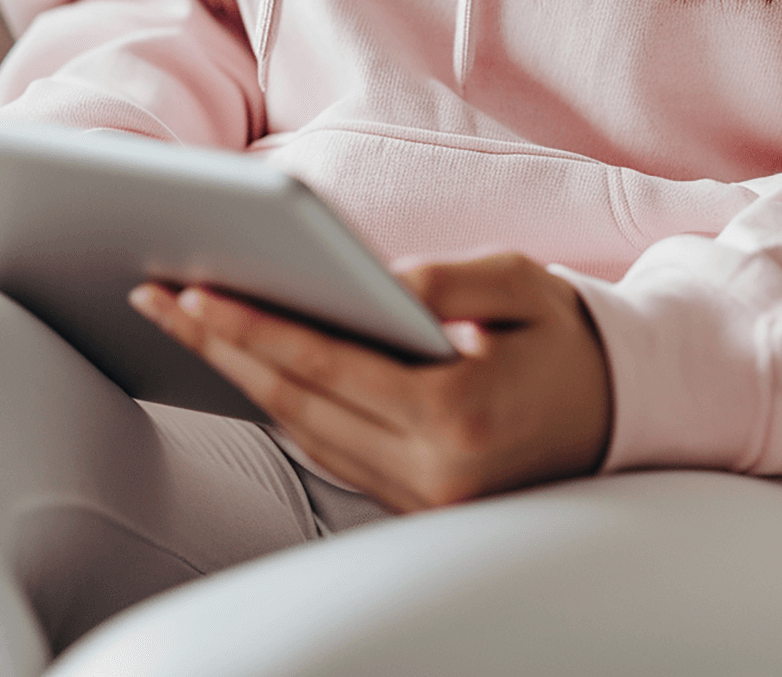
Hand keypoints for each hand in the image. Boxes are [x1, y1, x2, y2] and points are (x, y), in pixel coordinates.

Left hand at [129, 253, 612, 511]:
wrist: (619, 408)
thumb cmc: (566, 335)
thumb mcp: (521, 283)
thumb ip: (444, 282)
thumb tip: (373, 281)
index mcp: (458, 412)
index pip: (328, 365)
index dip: (254, 327)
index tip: (195, 292)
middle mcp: (433, 468)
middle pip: (297, 403)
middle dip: (221, 347)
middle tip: (160, 300)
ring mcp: (422, 497)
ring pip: (303, 434)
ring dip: (239, 377)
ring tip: (187, 327)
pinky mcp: (416, 503)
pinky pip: (329, 453)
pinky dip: (281, 407)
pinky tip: (248, 368)